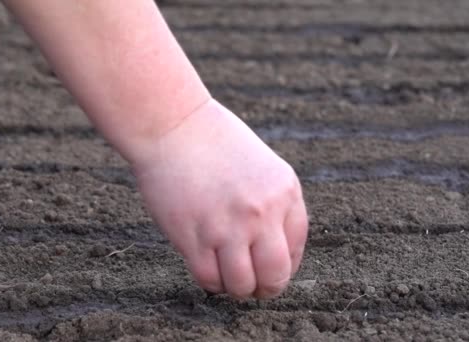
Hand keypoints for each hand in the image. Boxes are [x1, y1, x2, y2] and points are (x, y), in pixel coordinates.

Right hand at [133, 99, 307, 298]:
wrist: (172, 124)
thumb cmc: (215, 142)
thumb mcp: (262, 166)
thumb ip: (274, 205)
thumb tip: (272, 254)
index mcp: (284, 192)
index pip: (296, 250)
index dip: (282, 266)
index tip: (266, 266)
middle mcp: (261, 213)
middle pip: (275, 277)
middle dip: (265, 288)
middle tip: (252, 285)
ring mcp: (226, 226)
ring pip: (241, 285)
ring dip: (235, 287)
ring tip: (225, 271)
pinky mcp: (193, 236)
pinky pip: (208, 279)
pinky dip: (209, 280)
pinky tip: (205, 263)